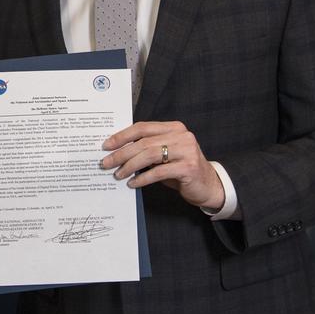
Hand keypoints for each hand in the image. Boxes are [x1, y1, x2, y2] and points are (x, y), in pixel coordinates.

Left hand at [101, 121, 223, 209]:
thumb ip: (148, 148)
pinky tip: (133, 183)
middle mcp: (182, 135)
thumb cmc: (181, 169)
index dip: (122, 136)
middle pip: (143, 142)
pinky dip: (142, 178)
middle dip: (121, 153)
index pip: (142, 128)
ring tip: (118, 174)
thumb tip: (117, 152)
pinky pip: (159, 172)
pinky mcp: (189, 167)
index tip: (106, 145)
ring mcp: (187, 150)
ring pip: (149, 155)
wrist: (208, 185)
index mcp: (174, 128)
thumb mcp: (165, 154)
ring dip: (129, 166)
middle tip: (106, 163)